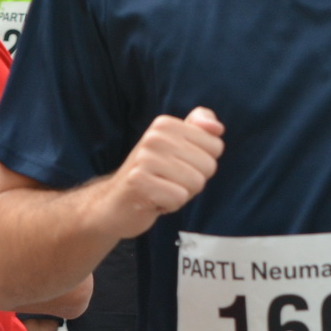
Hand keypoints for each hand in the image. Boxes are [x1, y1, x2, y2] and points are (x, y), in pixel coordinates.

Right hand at [93, 107, 223, 240]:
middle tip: (168, 182)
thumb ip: (202, 128)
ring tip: (160, 190)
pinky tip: (152, 201)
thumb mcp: (179, 146)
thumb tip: (218, 128)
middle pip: (208, 166)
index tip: (178, 166)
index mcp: (165, 124)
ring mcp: (144, 158)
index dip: (202, 164)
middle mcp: (154, 136)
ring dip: (182, 194)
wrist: (113, 204)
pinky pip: (179, 197)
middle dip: (193, 181)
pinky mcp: (138, 182)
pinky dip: (170, 205)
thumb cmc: (154, 175)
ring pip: (196, 183)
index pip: (216, 147)